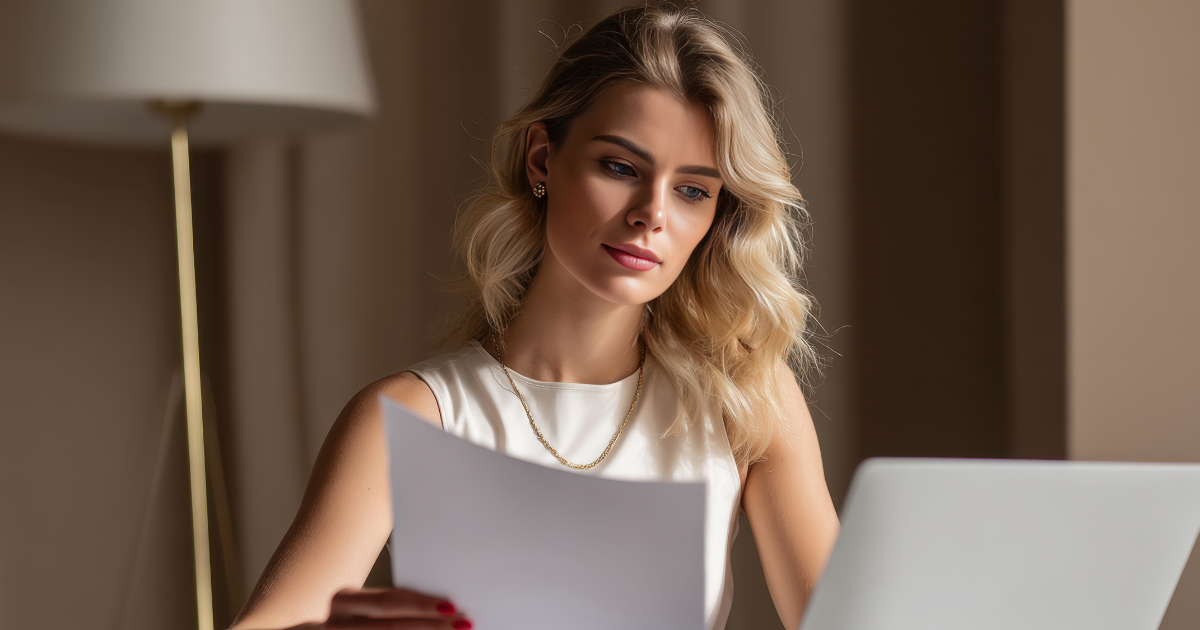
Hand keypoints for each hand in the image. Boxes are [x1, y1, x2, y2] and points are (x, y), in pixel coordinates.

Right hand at [288, 588, 473, 629]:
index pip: (389, 601)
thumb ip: (384, 606)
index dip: (422, 605)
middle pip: (391, 625)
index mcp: (343, 601)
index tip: (452, 606)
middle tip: (465, 623)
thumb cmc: (336, 619)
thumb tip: (437, 604)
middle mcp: (336, 623)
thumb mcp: (352, 607)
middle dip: (431, 626)